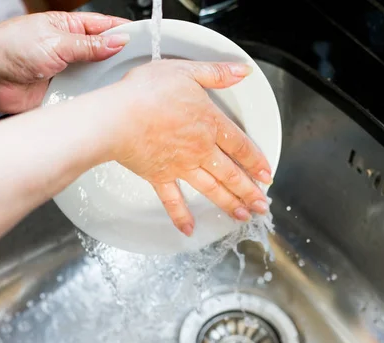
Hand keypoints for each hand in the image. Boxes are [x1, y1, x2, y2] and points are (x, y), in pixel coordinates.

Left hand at [0, 11, 129, 112]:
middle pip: (103, 54)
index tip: (145, 38)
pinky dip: (90, 100)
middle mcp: (68, 50)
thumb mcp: (56, 42)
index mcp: (66, 27)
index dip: (124, 32)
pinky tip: (100, 101)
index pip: (103, 27)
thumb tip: (117, 41)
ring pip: (95, 78)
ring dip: (103, 82)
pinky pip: (82, 98)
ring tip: (120, 84)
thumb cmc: (8, 49)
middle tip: (136, 66)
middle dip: (118, 60)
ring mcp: (65, 73)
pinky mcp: (60, 95)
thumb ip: (89, 45)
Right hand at [110, 60, 272, 236]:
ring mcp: (180, 166)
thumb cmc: (146, 93)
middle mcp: (199, 149)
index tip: (267, 175)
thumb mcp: (185, 71)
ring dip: (229, 203)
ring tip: (243, 216)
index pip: (240, 145)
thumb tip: (241, 71)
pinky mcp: (159, 176)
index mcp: (209, 123)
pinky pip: (173, 200)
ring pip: (211, 189)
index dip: (256, 160)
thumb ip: (216, 73)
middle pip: (231, 173)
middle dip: (250, 191)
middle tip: (263, 205)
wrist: (117, 118)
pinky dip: (181, 216)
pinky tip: (189, 229)